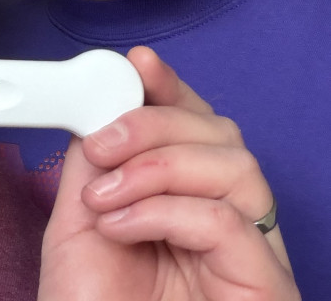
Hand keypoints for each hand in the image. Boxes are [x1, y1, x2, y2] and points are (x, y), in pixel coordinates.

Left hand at [39, 46, 299, 300]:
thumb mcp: (79, 226)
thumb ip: (94, 164)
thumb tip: (100, 103)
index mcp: (182, 203)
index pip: (194, 126)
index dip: (170, 89)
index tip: (136, 64)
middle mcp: (223, 222)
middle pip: (220, 133)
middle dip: (156, 119)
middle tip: (103, 140)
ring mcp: (249, 255)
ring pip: (234, 164)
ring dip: (159, 161)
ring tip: (107, 192)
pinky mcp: (264, 285)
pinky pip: (227, 217)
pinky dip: (166, 206)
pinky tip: (123, 222)